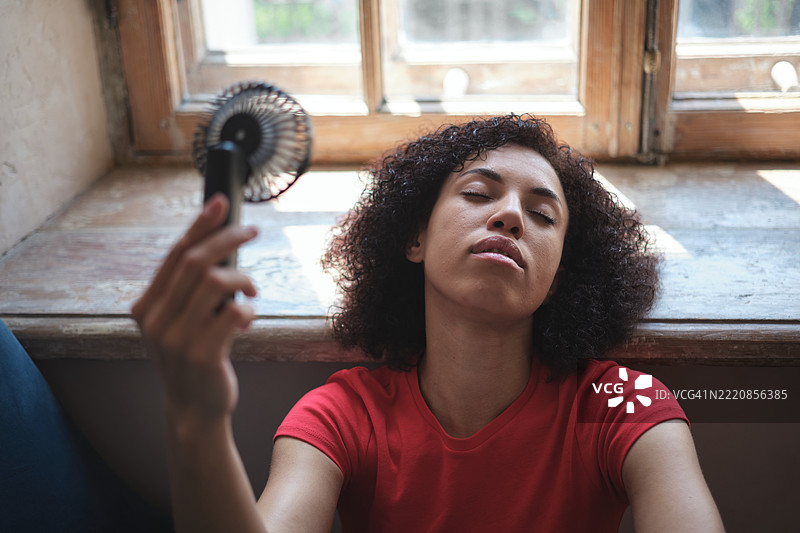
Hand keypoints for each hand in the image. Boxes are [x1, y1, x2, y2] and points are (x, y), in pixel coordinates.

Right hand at [132, 194, 258, 423]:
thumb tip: (220, 247)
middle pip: (196, 261)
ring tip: (252, 291)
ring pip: (216, 281)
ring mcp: (177, 338)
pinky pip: (234, 312)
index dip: (199, 226)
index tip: (220, 203)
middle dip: (228, 239)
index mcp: (145, 307)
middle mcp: (155, 320)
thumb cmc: (192, 359)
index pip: (174, 255)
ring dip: (243, 279)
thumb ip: (187, 292)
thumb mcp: (178, 323)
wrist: (193, 410)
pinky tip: (247, 321)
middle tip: (252, 230)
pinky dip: (248, 311)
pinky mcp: (202, 353)